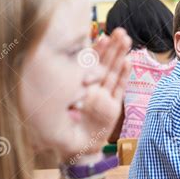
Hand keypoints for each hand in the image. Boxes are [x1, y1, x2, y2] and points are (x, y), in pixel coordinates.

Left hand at [64, 28, 131, 162]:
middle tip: (121, 32)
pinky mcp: (113, 107)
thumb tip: (51, 68)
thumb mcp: (54, 106)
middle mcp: (93, 87)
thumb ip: (57, 90)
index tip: (102, 35)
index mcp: (79, 85)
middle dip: (113, 47)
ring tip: (127, 39)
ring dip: (120, 56)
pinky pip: (119, 89)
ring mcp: (104, 96)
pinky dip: (124, 76)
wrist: (75, 147)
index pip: (89, 64)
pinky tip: (128, 61)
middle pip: (105, 64)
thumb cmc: (62, 127)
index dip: (97, 50)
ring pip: (113, 72)